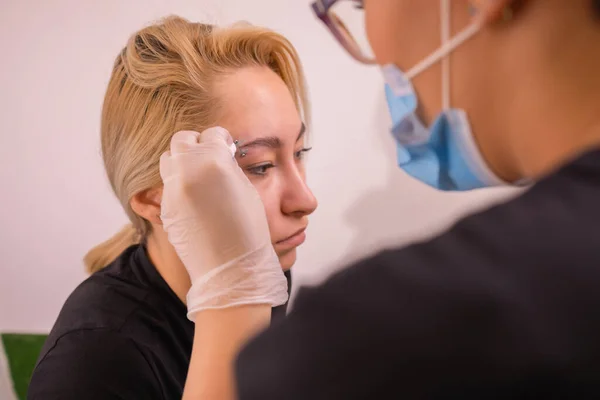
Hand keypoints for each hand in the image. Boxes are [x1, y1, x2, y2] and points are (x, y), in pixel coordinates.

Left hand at [160, 128, 287, 319]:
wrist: (232, 268)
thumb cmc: (248, 230)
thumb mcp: (245, 189)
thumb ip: (228, 166)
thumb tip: (220, 155)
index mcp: (212, 160)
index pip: (212, 133)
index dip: (222, 140)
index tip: (226, 147)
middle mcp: (187, 169)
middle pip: (183, 140)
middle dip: (197, 145)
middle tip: (210, 158)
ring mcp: (172, 189)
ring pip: (169, 160)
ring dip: (182, 162)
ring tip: (199, 177)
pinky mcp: (165, 207)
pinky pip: (168, 185)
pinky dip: (180, 185)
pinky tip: (196, 200)